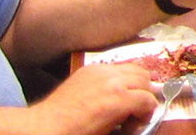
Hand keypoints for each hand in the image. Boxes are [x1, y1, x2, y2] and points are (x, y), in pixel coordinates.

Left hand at [32, 62, 155, 134]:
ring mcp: (101, 70)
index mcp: (119, 99)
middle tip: (136, 109)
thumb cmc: (76, 134)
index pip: (148, 99)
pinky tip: (110, 90)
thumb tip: (137, 117)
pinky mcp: (90, 68)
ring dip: (135, 82)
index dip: (148, 112)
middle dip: (144, 94)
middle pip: (144, 79)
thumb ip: (127, 119)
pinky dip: (119, 76)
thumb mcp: (106, 131)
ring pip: (133, 68)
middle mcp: (113, 80)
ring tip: (127, 96)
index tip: (141, 120)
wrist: (47, 125)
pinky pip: (114, 66)